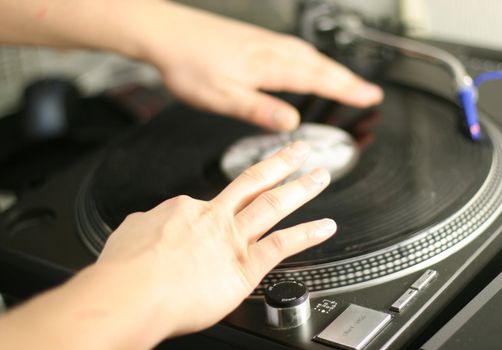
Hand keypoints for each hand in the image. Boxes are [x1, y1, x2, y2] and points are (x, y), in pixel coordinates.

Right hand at [97, 141, 336, 340]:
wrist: (132, 292)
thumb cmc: (125, 270)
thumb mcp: (128, 233)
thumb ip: (146, 225)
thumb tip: (147, 222)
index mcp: (184, 210)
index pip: (206, 204)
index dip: (211, 212)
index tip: (208, 223)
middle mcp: (213, 217)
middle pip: (253, 182)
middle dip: (280, 163)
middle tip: (299, 149)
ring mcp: (232, 239)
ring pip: (273, 204)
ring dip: (301, 188)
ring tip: (320, 176)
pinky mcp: (246, 266)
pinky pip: (283, 244)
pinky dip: (307, 233)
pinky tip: (325, 226)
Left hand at [136, 2, 382, 130]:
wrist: (167, 34)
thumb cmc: (190, 64)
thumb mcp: (222, 96)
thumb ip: (258, 109)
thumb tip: (290, 123)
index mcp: (268, 66)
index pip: (317, 79)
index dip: (346, 90)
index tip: (370, 97)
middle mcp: (272, 50)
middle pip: (320, 65)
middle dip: (348, 80)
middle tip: (371, 93)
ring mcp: (265, 43)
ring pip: (309, 56)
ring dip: (332, 70)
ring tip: (348, 82)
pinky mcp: (255, 41)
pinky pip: (295, 50)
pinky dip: (312, 60)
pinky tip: (308, 64)